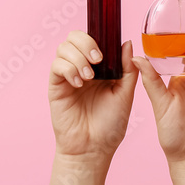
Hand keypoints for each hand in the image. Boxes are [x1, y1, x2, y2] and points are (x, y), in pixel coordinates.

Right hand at [48, 33, 137, 161]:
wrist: (94, 148)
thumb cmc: (110, 125)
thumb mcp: (125, 94)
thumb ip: (128, 69)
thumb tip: (127, 43)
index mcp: (100, 68)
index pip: (93, 39)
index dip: (99, 37)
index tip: (108, 51)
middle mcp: (82, 67)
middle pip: (74, 37)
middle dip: (86, 43)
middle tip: (98, 60)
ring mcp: (67, 76)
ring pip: (63, 48)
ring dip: (77, 57)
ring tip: (88, 77)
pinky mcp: (56, 86)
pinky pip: (56, 65)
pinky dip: (68, 69)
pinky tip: (78, 83)